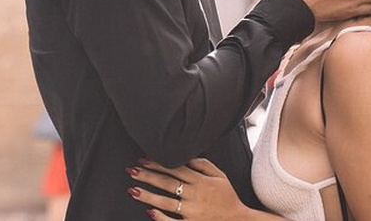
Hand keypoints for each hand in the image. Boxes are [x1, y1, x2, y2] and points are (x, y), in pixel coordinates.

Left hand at [127, 158, 248, 220]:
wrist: (237, 220)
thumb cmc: (228, 197)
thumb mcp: (220, 176)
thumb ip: (204, 164)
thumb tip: (187, 157)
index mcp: (201, 181)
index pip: (175, 168)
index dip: (158, 163)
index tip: (144, 158)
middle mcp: (195, 195)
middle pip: (167, 183)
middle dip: (148, 176)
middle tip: (132, 170)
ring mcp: (192, 211)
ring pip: (166, 202)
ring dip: (148, 195)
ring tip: (133, 190)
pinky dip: (161, 218)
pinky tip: (149, 212)